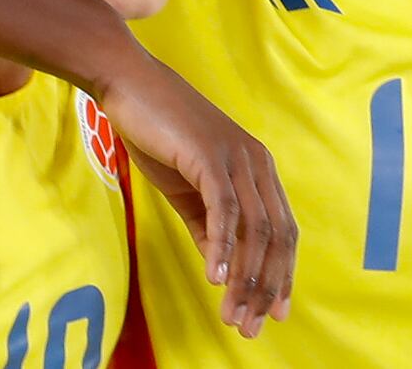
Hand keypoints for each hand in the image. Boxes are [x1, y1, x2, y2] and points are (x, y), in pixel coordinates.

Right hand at [96, 54, 294, 338]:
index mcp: (257, 169)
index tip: (275, 314)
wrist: (129, 85)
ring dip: (245, 278)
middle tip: (251, 327)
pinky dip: (222, 246)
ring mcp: (236, 157)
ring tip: (233, 315)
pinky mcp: (209, 155)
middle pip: (275, 237)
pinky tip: (215, 277)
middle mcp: (256, 163)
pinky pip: (224, 209)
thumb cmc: (157, 133)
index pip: (282, 232)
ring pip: (253, 229)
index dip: (281, 275)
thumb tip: (222, 271)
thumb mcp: (187, 190)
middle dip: (265, 288)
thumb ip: (208, 228)